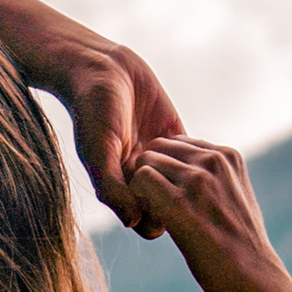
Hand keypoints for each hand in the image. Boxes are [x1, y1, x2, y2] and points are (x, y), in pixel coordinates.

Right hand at [47, 39, 183, 232]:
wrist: (103, 69)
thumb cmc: (93, 111)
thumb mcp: (97, 151)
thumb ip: (111, 188)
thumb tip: (132, 222)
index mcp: (122, 189)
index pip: (147, 221)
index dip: (158, 222)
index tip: (168, 210)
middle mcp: (142, 179)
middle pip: (171, 208)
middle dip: (182, 208)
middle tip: (188, 197)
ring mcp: (162, 159)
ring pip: (185, 185)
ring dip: (193, 184)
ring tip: (194, 173)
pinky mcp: (176, 137)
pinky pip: (195, 158)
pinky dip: (199, 158)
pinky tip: (198, 151)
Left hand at [121, 135, 291, 291]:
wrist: (254, 278)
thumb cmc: (244, 247)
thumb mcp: (238, 198)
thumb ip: (218, 179)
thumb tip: (198, 178)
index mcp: (228, 156)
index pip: (179, 142)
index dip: (168, 167)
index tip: (173, 193)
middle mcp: (213, 160)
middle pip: (158, 147)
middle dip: (152, 172)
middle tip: (156, 204)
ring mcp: (196, 180)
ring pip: (145, 161)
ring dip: (142, 187)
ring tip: (156, 215)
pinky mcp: (178, 202)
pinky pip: (140, 181)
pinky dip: (137, 199)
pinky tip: (153, 221)